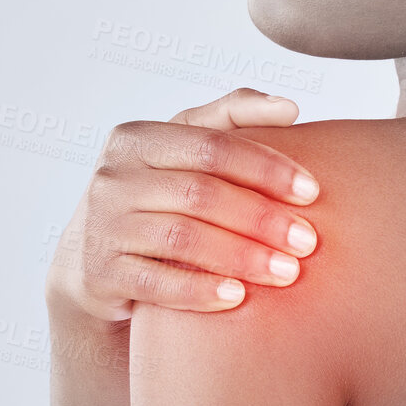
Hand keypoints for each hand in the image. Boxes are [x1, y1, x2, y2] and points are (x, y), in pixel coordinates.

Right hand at [46, 88, 320, 322]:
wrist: (94, 262)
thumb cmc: (158, 198)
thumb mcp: (183, 152)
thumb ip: (231, 119)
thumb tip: (289, 107)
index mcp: (138, 138)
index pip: (211, 146)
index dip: (265, 167)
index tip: (311, 191)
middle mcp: (113, 178)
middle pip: (200, 194)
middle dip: (261, 217)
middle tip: (307, 241)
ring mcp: (102, 227)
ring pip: (182, 239)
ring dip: (242, 256)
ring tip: (287, 271)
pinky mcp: (100, 274)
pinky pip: (157, 284)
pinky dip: (201, 291)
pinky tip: (239, 298)